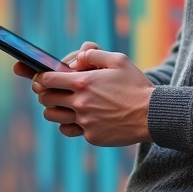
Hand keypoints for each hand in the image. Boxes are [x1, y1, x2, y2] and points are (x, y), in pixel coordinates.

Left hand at [31, 43, 154, 146]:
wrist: (152, 115)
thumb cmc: (136, 85)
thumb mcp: (118, 60)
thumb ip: (92, 55)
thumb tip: (75, 60)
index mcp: (83, 82)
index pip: (47, 79)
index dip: (41, 77)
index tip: (42, 77)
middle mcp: (80, 103)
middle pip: (45, 98)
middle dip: (45, 92)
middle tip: (53, 90)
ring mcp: (84, 121)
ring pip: (53, 116)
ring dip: (54, 109)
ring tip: (64, 104)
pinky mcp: (91, 136)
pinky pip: (69, 130)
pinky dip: (71, 124)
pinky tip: (80, 118)